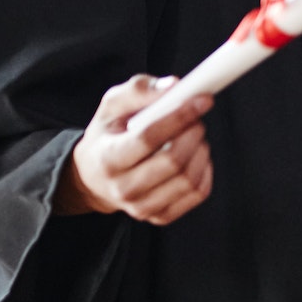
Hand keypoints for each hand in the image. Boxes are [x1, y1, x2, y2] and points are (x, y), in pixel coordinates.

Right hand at [58, 75, 214, 224]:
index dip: (180, 116)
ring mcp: (142, 207)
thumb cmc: (107, 136)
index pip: (148, 139)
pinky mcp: (160, 216)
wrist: (95, 176)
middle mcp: (123, 188)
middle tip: (197, 119)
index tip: (202, 100)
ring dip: (201, 151)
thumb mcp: (112, 105)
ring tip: (193, 136)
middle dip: (193, 133)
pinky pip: (197, 194)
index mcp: (107, 158)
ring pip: (189, 180)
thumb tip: (173, 85)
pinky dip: (205, 171)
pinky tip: (197, 156)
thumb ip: (139, 89)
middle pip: (173, 162)